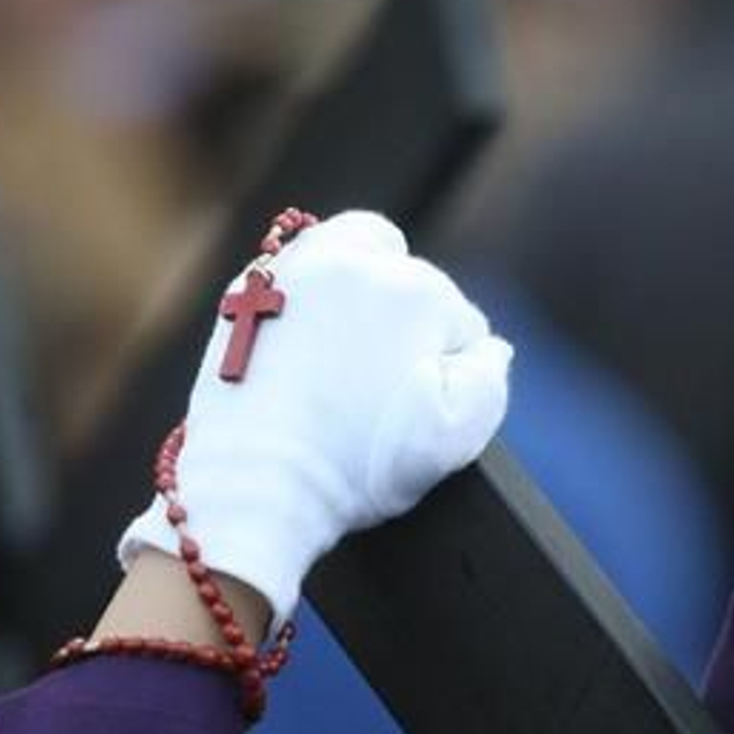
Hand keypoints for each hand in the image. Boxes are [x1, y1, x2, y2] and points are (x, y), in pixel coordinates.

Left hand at [117, 211, 511, 629]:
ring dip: (363, 279)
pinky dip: (309, 291)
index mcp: (415, 291)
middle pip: (410, 275)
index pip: (460, 320)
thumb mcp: (454, 437)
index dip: (454, 365)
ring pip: (352, 247)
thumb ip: (488, 379)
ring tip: (352, 338)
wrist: (253, 486)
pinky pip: (295, 269)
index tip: (425, 403)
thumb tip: (487, 348)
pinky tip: (306, 338)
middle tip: (387, 373)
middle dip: (411, 317)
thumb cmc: (354, 466)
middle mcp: (355, 262)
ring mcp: (293, 270)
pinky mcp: (245, 292)